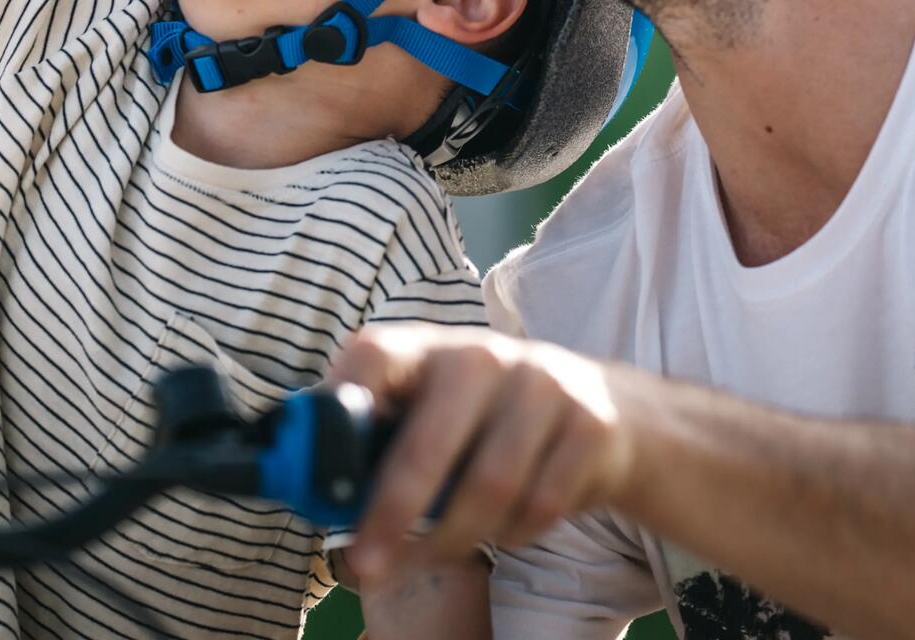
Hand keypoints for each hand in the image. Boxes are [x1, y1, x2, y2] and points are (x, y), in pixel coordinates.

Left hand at [329, 324, 639, 581]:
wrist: (608, 410)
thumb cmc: (488, 421)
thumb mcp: (434, 411)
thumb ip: (376, 442)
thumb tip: (306, 490)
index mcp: (429, 349)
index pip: (374, 356)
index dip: (339, 404)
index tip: (314, 469)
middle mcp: (483, 356)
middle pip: (429, 442)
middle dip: (390, 514)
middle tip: (363, 566)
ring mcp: (541, 385)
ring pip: (488, 488)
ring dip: (453, 540)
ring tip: (431, 556)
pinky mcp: (588, 424)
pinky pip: (541, 505)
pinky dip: (513, 535)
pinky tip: (504, 528)